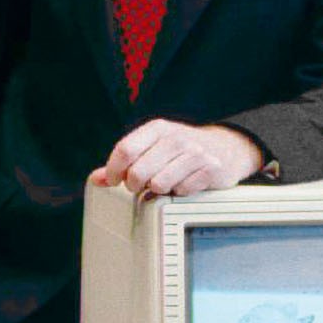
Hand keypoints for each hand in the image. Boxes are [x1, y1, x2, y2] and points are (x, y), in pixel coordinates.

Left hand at [89, 120, 263, 196]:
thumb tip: (97, 178)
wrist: (225, 148)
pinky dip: (179, 193)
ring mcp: (195, 153)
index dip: (114, 170)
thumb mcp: (152, 148)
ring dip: (158, 190)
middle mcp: (175, 137)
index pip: (125, 150)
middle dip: (134, 185)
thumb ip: (124, 162)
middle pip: (138, 172)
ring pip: (159, 185)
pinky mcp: (210, 169)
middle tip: (139, 186)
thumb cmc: (181, 150)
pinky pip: (181, 192)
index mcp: (157, 128)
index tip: (114, 180)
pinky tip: (184, 183)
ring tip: (164, 183)